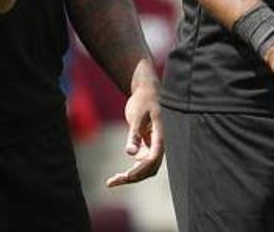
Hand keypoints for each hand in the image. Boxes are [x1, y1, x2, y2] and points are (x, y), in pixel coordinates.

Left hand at [105, 66, 163, 186]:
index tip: (125, 177)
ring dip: (132, 176)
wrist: (147, 91)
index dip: (140, 170)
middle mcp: (160, 145)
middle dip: (133, 177)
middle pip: (150, 168)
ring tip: (113, 181)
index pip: (153, 159)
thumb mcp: (136, 116)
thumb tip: (131, 154)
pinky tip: (119, 176)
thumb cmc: (143, 101)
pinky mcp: (148, 146)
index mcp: (160, 136)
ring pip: (147, 168)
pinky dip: (132, 170)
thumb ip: (134, 134)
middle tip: (112, 182)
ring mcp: (154, 147)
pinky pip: (142, 163)